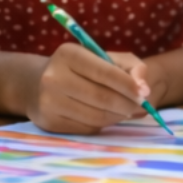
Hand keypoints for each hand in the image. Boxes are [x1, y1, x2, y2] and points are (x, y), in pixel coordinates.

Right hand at [28, 42, 151, 133]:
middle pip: (102, 97)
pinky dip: (103, 124)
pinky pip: (87, 127)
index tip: (145, 93)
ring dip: (118, 116)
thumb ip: (129, 65)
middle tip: (142, 107)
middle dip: (127, 104)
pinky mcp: (49, 123)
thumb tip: (144, 88)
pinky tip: (106, 116)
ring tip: (126, 111)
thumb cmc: (79, 69)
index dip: (128, 85)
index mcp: (68, 54)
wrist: (36, 85)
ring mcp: (49, 102)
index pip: (104, 72)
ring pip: (96, 116)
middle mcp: (54, 78)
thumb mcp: (102, 57)